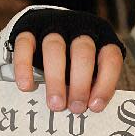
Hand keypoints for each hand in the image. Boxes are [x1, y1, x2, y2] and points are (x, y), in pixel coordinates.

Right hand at [10, 8, 124, 113]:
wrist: (45, 34)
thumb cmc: (74, 62)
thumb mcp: (90, 71)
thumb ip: (92, 86)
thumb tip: (89, 110)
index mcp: (102, 39)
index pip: (110, 58)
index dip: (105, 83)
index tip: (94, 107)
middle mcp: (80, 28)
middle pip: (83, 52)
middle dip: (80, 83)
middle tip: (75, 108)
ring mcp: (53, 25)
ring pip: (54, 47)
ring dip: (55, 78)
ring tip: (55, 104)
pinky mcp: (28, 28)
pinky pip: (25, 43)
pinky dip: (24, 66)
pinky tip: (26, 86)